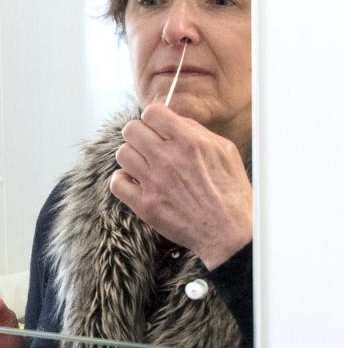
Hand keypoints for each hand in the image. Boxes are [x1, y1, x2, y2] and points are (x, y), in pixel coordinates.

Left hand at [110, 103, 251, 269]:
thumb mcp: (225, 152)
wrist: (229, 234)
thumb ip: (197, 131)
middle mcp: (168, 159)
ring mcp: (153, 182)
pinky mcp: (144, 204)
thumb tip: (174, 119)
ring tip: (145, 166)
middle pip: (131, 130)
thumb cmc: (231, 193)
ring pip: (122, 153)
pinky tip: (137, 182)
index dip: (153, 118)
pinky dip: (123, 181)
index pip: (152, 112)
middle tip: (150, 146)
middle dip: (140, 134)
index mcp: (189, 143)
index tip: (158, 127)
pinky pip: (116, 182)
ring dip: (132, 157)